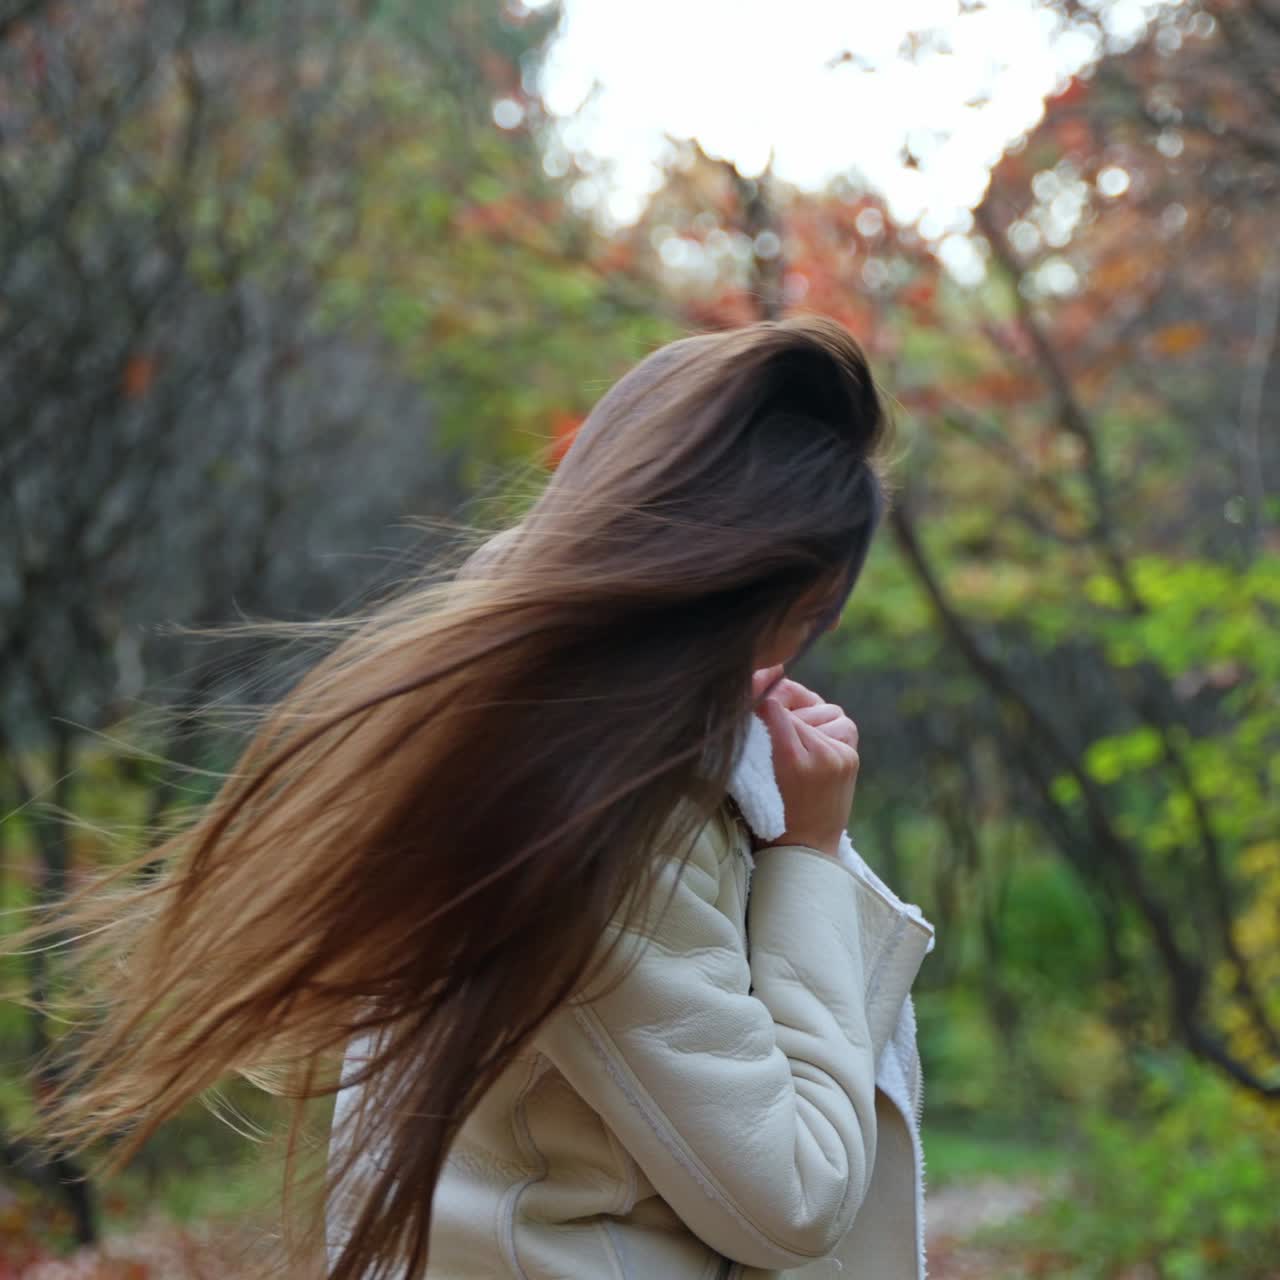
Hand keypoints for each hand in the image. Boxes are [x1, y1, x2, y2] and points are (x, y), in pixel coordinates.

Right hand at [752, 671, 859, 858]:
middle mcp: (820, 757)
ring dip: (807, 721)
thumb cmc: (767, 812)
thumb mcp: (751, 772)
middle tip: (772, 737)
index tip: (750, 697)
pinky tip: (813, 744)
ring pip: (822, 711)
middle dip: (782, 714)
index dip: (760, 699)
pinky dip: (825, 729)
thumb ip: (757, 728)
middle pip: (795, 709)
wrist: (803, 849)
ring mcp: (840, 757)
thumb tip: (767, 675)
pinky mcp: (851, 758)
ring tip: (794, 743)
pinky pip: (838, 723)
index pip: (773, 707)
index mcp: (790, 761)